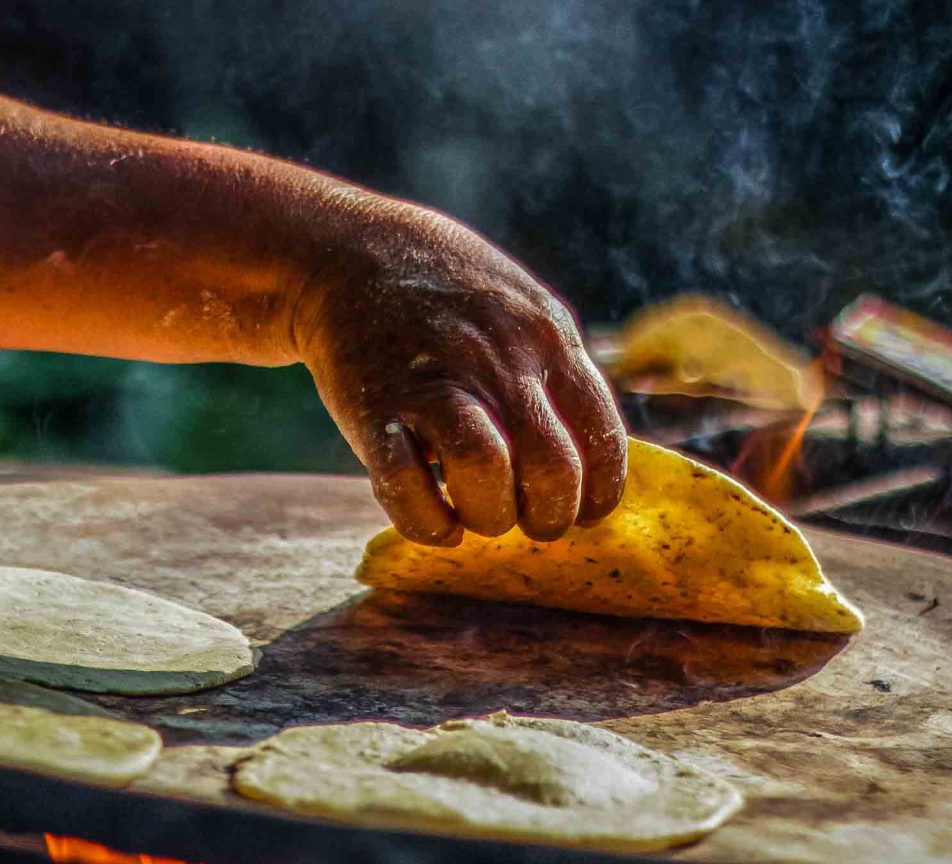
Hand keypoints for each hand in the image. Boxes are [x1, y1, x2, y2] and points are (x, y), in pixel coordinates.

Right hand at [296, 203, 625, 543]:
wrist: (349, 253)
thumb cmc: (446, 293)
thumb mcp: (521, 308)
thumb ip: (555, 370)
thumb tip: (589, 454)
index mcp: (546, 338)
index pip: (601, 437)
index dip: (597, 494)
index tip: (579, 511)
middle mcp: (497, 361)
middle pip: (552, 469)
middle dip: (547, 518)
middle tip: (528, 521)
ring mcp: (433, 383)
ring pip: (485, 474)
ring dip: (489, 517)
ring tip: (477, 515)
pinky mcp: (373, 407)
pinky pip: (406, 486)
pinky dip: (427, 522)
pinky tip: (435, 521)